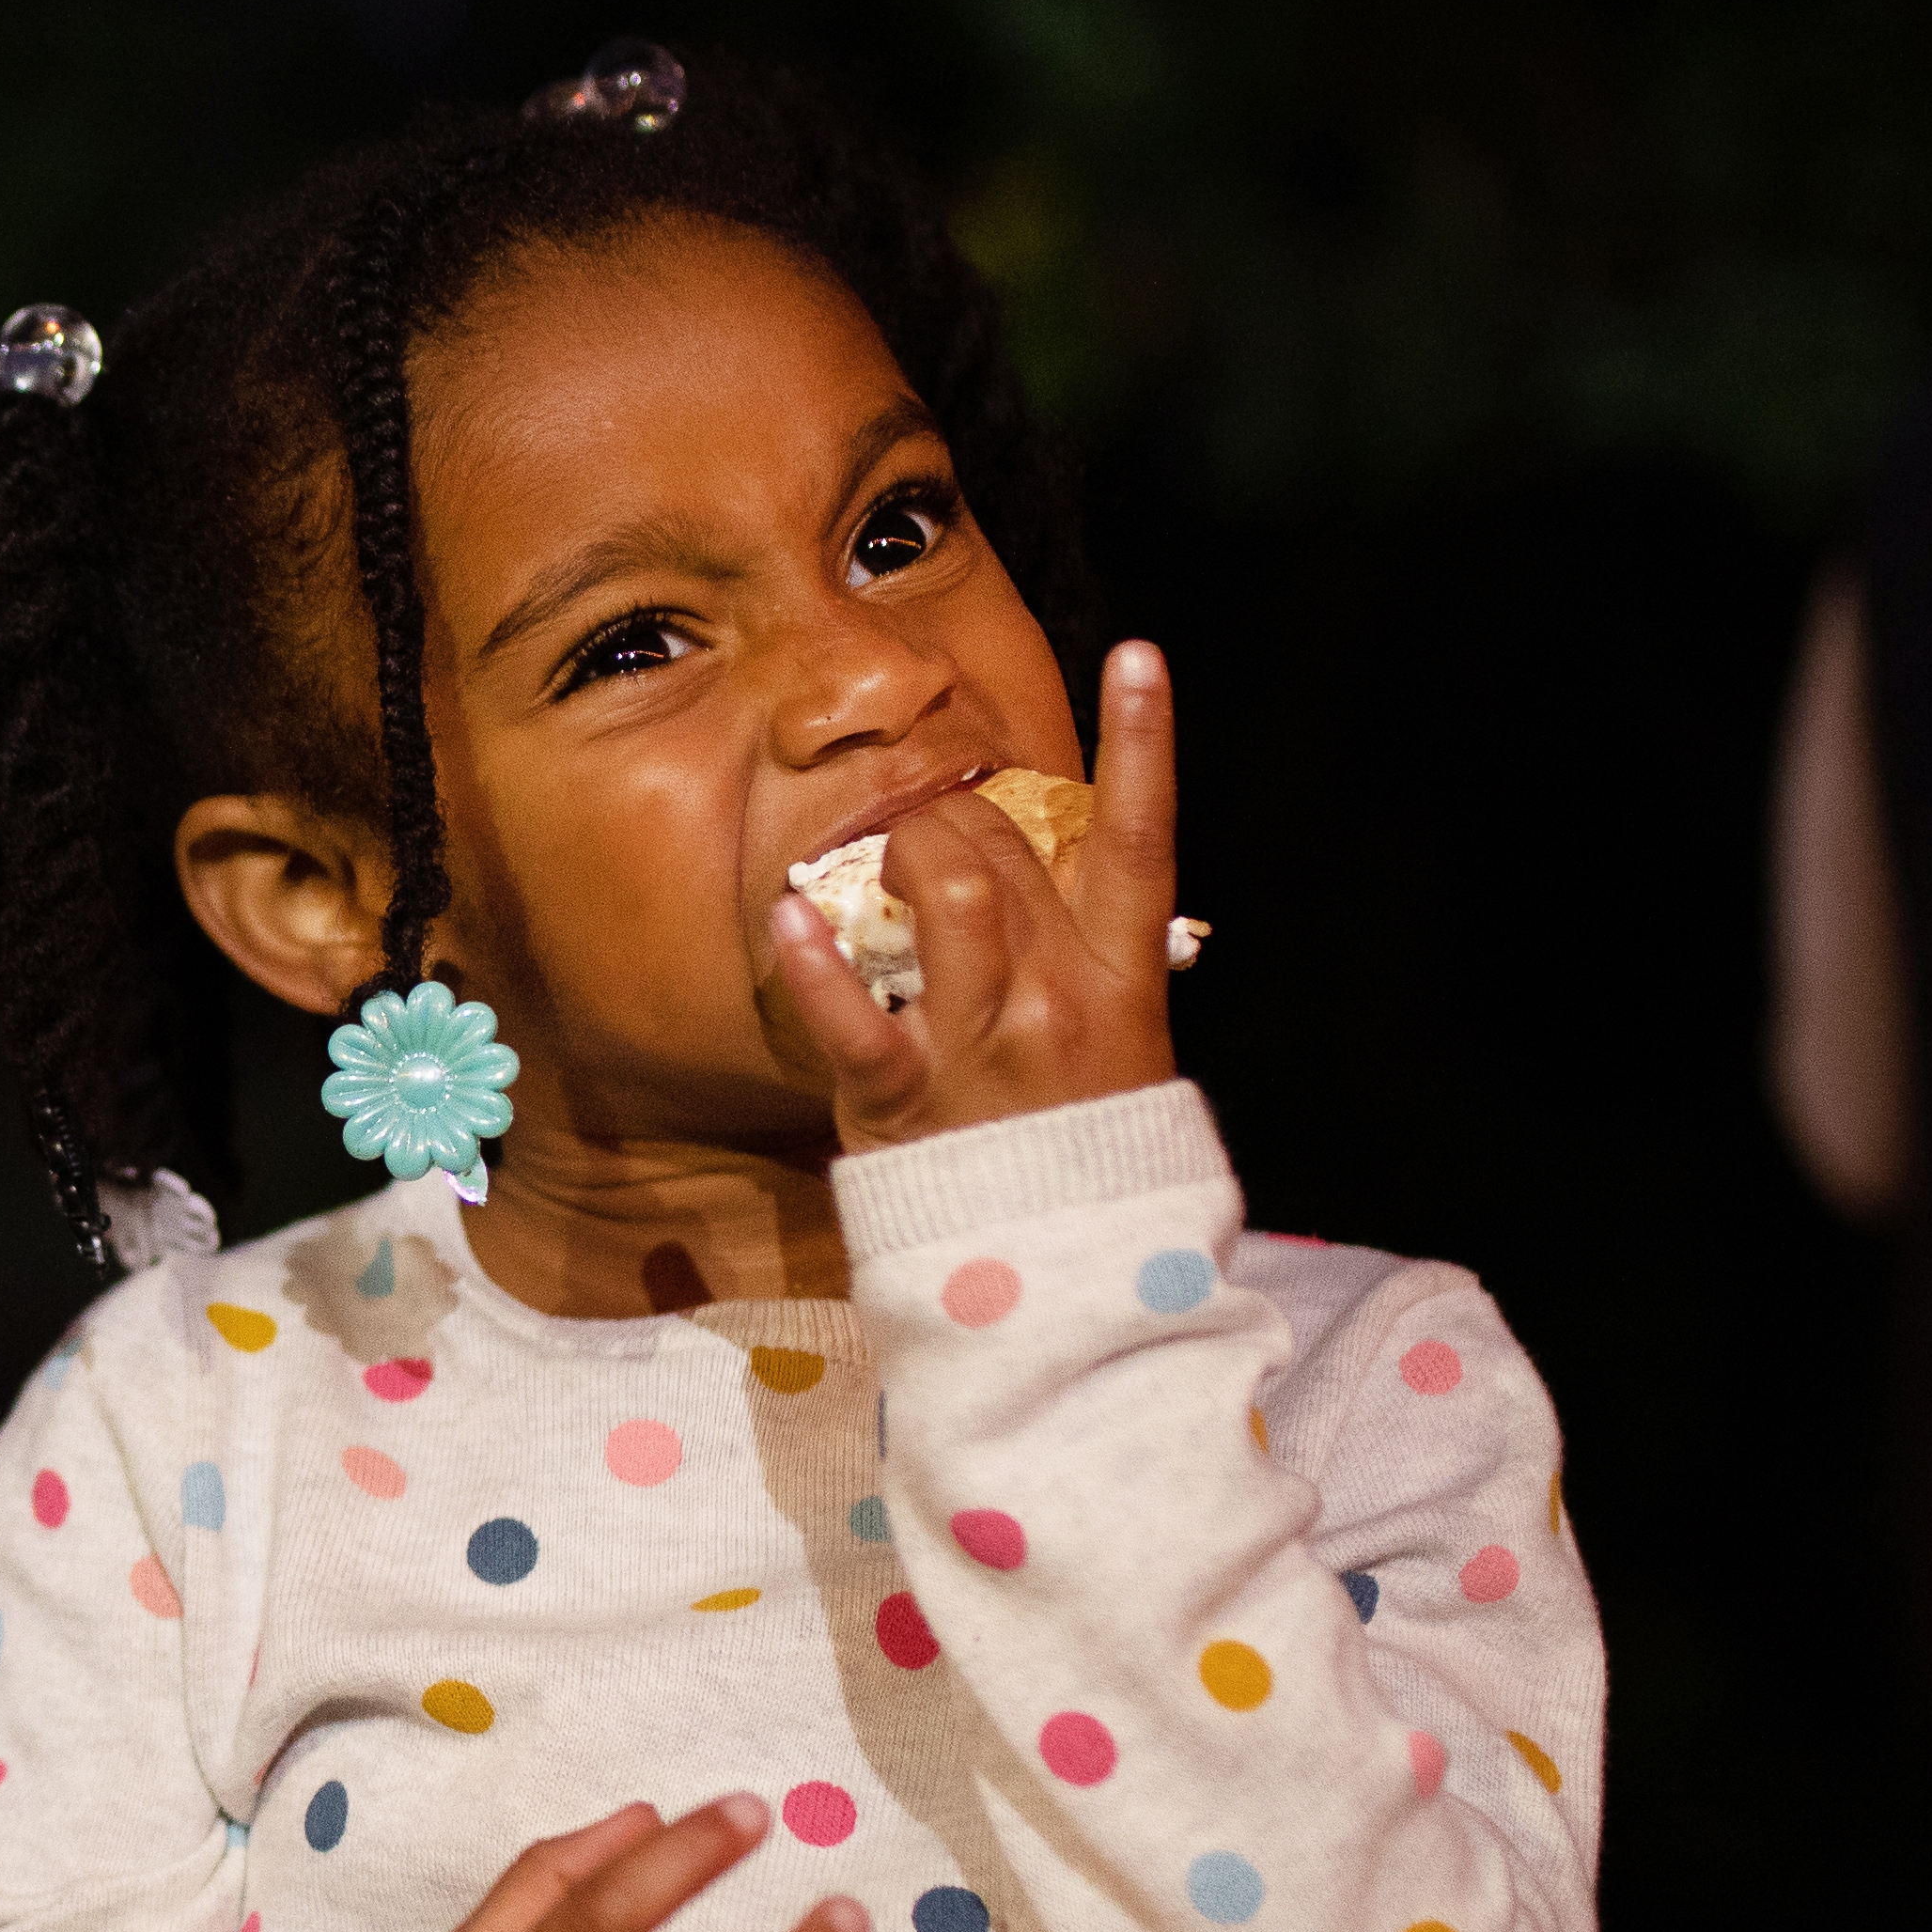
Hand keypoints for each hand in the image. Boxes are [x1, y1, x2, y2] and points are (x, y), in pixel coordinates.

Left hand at [762, 638, 1184, 1149]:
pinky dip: (813, 958)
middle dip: (950, 812)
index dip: (1145, 743)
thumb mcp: (1110, 1040)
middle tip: (918, 830)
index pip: (1142, 841)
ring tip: (875, 867)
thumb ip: (1078, 949)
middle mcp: (1059, 1004)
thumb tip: (1045, 853)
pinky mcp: (904, 1101)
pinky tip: (786, 914)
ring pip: (945, 892)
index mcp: (1122, 982)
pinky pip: (852, 1011)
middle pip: (1004, 848)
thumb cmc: (1073, 1143)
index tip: (1137, 655)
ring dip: (895, 853)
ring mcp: (983, 1052)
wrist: (1058, 1276)